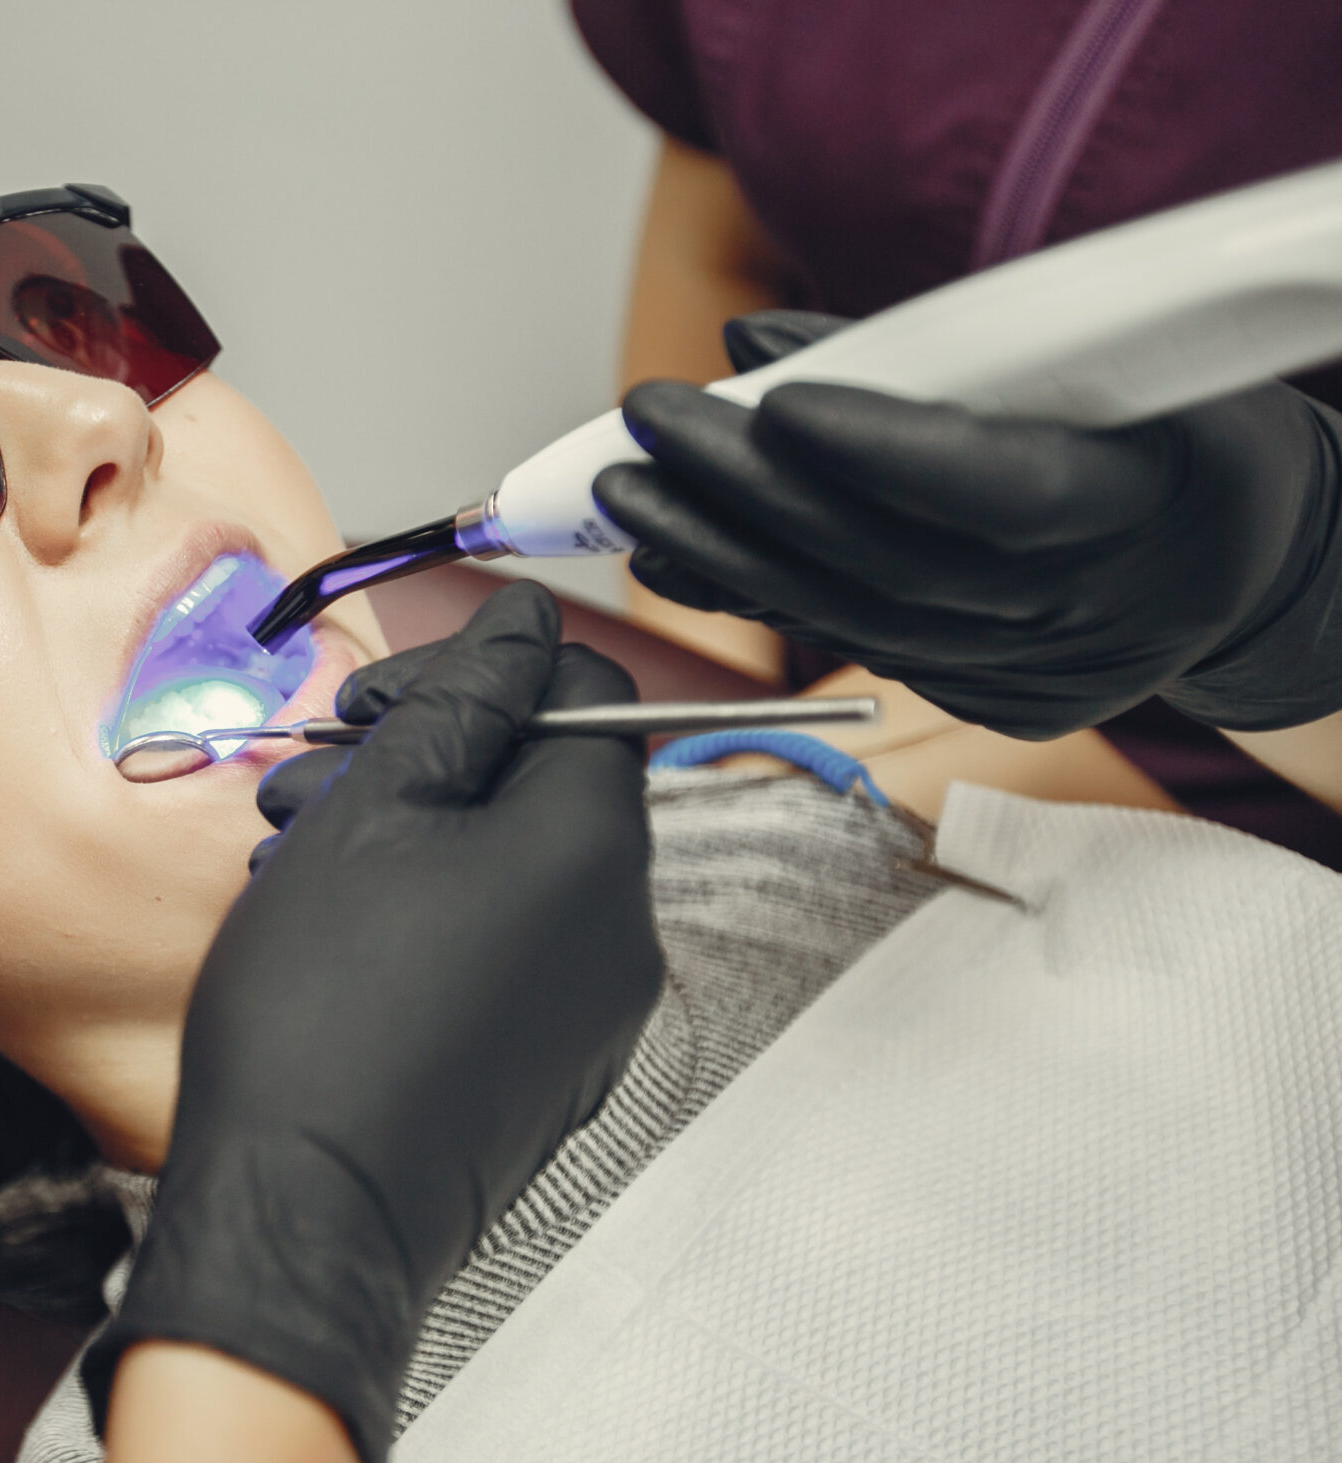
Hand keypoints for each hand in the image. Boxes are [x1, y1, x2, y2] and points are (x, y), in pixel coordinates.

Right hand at [84, 584, 663, 1462]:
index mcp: (593, 850)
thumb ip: (460, 704)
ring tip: (295, 858)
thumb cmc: (322, 1021)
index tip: (381, 698)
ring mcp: (591, 1015)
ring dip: (408, 839)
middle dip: (422, 759)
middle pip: (541, 785)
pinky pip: (503, 954)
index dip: (478, 673)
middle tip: (314, 775)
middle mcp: (621, 933)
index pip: (587, 694)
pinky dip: (425, 919)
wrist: (303, 1217)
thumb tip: (524, 624)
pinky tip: (330, 936)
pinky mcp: (548, 1073)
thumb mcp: (371, 817)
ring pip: (510, 872)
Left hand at [592, 309, 1341, 737]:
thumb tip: (753, 344)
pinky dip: (757, 598)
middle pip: (886, 559)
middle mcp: (1084, 611)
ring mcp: (1033, 675)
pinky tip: (677, 559)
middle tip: (647, 427)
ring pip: (849, 618)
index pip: (989, 488)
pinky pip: (853, 647)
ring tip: (632, 494)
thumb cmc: (1173, 435)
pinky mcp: (992, 706)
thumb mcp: (1108, 362)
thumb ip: (937, 355)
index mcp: (1142, 505)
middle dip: (749, 491)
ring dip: (723, 553)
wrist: (1241, 563)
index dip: (877, 450)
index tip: (772, 403)